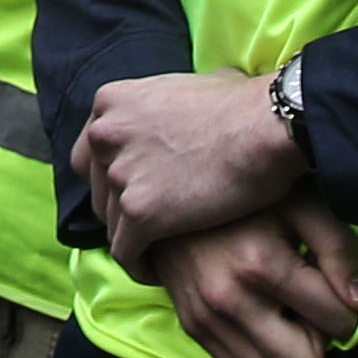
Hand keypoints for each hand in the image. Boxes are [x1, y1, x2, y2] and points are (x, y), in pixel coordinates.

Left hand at [75, 68, 308, 262]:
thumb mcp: (187, 86)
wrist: (266, 127)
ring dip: (135, 239)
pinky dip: (141, 266)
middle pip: (98, 190)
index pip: (90, 153)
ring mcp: (120, 175)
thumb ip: (164, 105)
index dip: (113, 177)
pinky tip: (160, 271)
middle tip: (153, 222)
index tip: (137, 191)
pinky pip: (125, 253)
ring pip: (112, 225)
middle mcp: (105, 136)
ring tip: (162, 250)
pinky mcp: (140, 213)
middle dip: (122, 209)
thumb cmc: (243, 105)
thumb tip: (179, 108)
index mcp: (111, 103)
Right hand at [150, 188, 357, 357]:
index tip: (336, 291)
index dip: (348, 310)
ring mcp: (207, 320)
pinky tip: (265, 324)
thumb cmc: (246, 196)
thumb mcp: (300, 203)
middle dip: (321, 345)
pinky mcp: (194, 329)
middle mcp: (230, 300)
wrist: (169, 193)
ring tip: (288, 319)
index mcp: (262, 264)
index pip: (336, 321)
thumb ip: (338, 247)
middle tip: (312, 312)